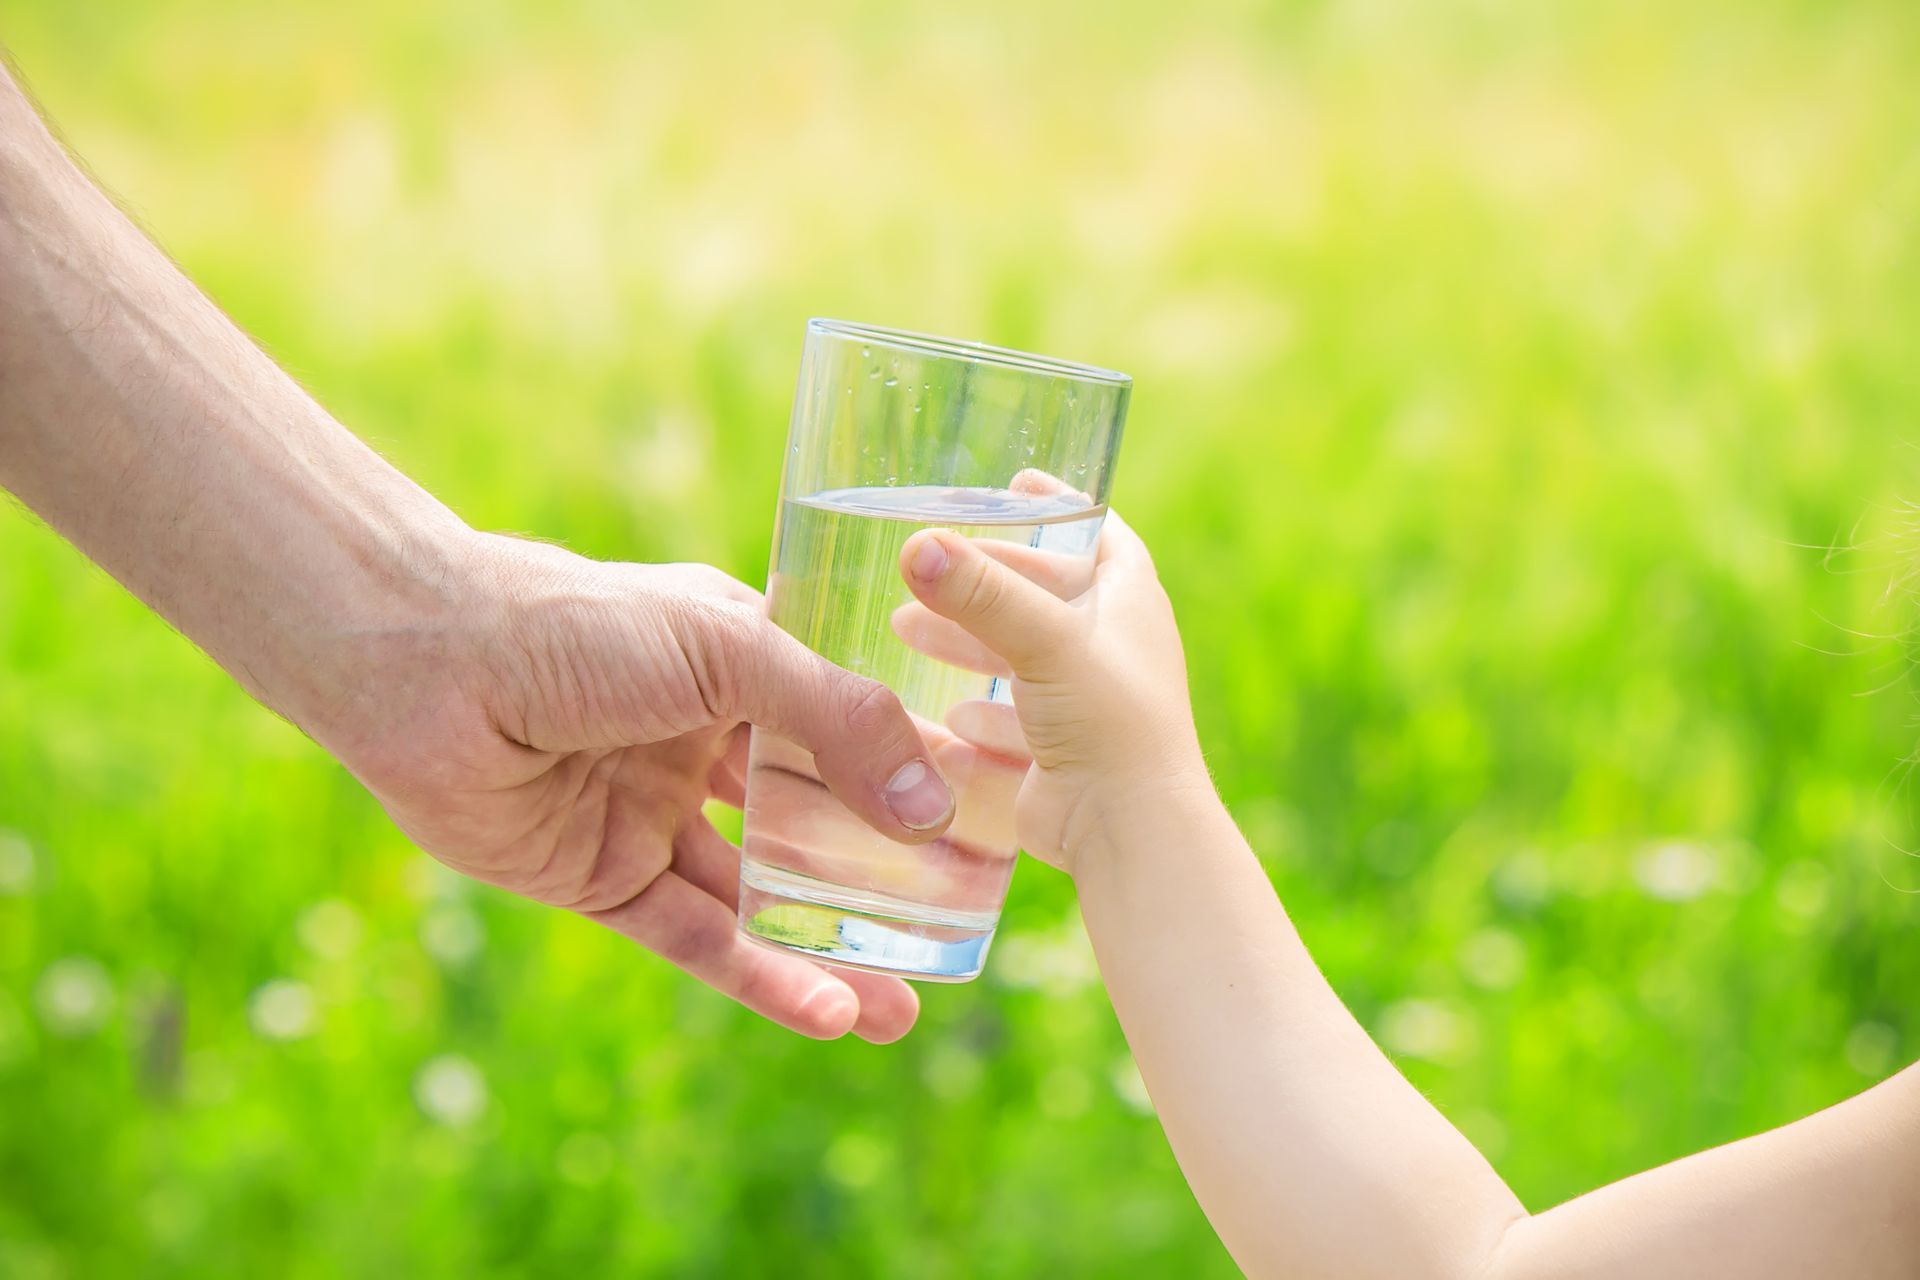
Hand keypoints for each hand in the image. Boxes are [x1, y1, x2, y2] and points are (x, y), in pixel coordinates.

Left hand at [330, 533, 957, 1042]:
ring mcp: (653, 813)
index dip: (908, 773)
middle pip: (810, 824)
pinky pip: (694, 937)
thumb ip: (836, 721)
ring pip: (761, 897)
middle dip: (880, 883)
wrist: (427, 666)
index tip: (986, 821)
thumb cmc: (581, 626)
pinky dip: (760, 976)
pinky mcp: (602, 877)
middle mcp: (701, 743)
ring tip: (905, 1010)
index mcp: (739, 669)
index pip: (844, 725)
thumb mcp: (732, 650)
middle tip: (956, 933)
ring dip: (831, 952)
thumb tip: (933, 807)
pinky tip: (828, 1012)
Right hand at [892, 512, 1205, 872]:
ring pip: (1022, 656)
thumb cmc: (1109, 723)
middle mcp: (1115, 648)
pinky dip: (980, 712)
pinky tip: (944, 712)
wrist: (1129, 830)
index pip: (1100, 532)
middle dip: (987, 579)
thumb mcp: (1045, 642)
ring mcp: (1090, 702)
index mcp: (1130, 602)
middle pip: (1046, 594)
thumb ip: (982, 594)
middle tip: (928, 564)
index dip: (1061, 505)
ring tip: (904, 627)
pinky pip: (1014, 723)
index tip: (1018, 482)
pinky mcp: (1064, 754)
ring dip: (970, 641)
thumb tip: (919, 547)